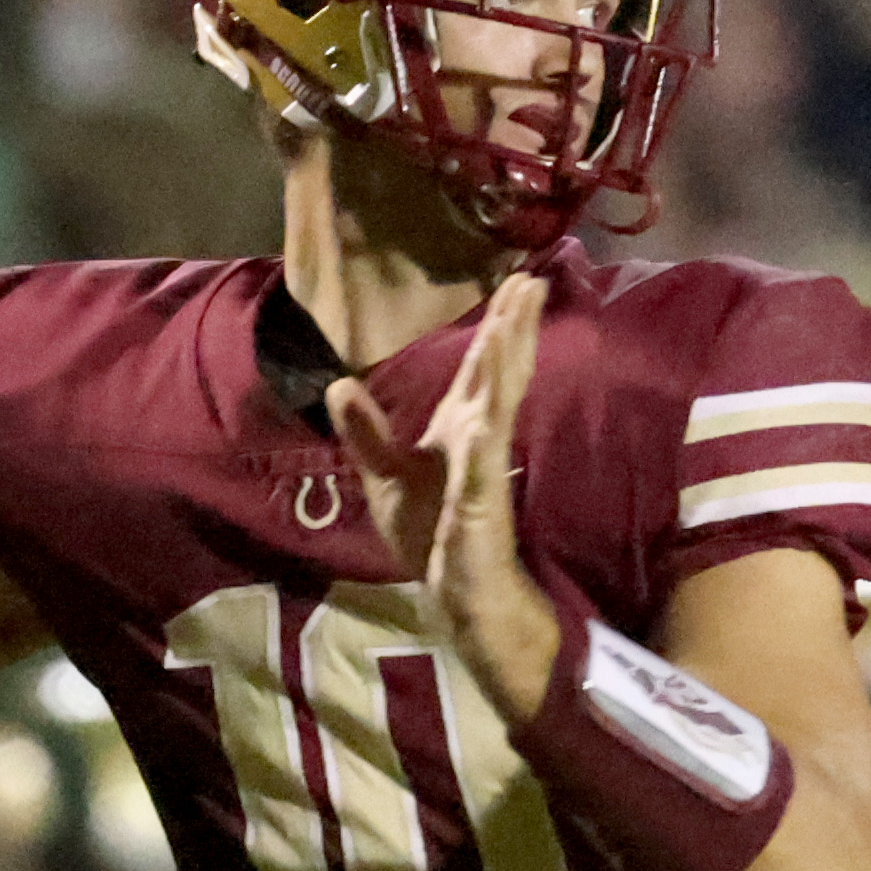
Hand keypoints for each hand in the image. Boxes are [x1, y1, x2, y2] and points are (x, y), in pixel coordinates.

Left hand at [328, 276, 559, 714]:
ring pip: (499, 405)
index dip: (502, 323)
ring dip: (506, 365)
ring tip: (515, 322)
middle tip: (532, 280)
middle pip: (501, 370)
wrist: (452, 591)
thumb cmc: (429, 533)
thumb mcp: (384, 475)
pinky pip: (483, 466)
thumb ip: (365, 432)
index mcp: (463, 424)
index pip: (484, 364)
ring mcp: (483, 468)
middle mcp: (480, 436)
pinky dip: (485, 440)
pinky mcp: (480, 504)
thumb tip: (338, 384)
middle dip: (515, 326)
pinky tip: (489, 416)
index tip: (521, 280)